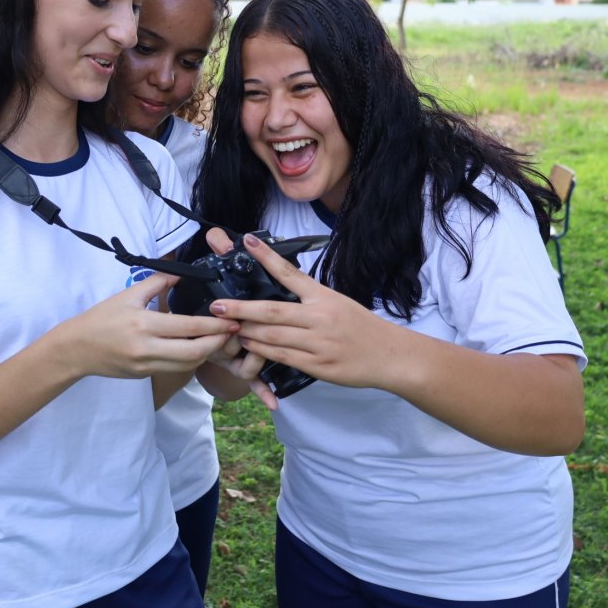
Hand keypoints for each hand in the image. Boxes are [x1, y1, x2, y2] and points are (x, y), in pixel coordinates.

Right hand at [60, 273, 238, 380]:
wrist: (76, 348)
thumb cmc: (101, 318)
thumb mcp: (128, 294)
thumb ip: (158, 281)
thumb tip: (181, 272)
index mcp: (144, 324)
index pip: (189, 328)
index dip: (215, 326)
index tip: (232, 320)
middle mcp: (147, 348)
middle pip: (194, 353)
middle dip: (218, 343)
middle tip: (233, 333)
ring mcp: (146, 365)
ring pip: (187, 365)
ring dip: (207, 354)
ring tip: (219, 340)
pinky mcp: (144, 374)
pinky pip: (174, 368)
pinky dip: (190, 360)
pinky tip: (198, 349)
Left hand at [206, 232, 389, 390]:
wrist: (390, 356)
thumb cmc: (362, 327)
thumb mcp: (339, 302)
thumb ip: (310, 298)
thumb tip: (281, 285)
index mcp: (324, 298)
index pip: (290, 273)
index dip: (266, 256)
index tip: (246, 242)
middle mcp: (320, 318)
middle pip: (272, 311)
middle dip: (241, 308)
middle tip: (217, 305)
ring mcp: (318, 343)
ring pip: (273, 336)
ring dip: (247, 332)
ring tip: (228, 327)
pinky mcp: (318, 366)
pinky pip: (283, 358)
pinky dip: (263, 352)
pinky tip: (249, 347)